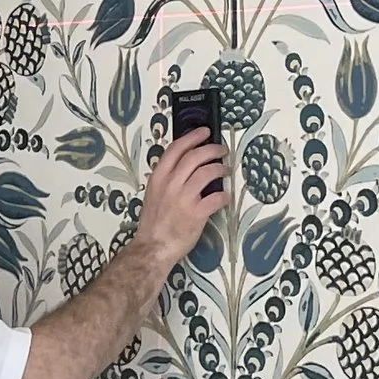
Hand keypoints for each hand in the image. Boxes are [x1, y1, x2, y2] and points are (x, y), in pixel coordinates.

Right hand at [133, 126, 227, 270]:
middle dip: (212, 149)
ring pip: (208, 173)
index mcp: (158, 177)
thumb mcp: (154, 193)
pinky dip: (224, 195)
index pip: (176, 149)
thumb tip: (186, 166)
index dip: (192, 137)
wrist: (153, 247)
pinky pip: (216, 197)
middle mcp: (171, 184)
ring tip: (226, 170)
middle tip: (222, 150)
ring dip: (220, 169)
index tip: (204, 132)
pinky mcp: (196, 213)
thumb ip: (167, 178)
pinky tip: (225, 197)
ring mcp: (184, 198)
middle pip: (195, 156)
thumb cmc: (153, 222)